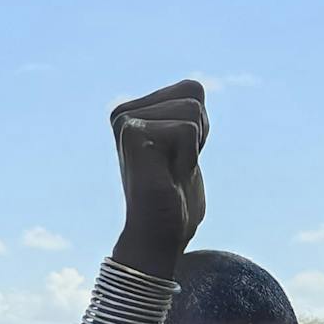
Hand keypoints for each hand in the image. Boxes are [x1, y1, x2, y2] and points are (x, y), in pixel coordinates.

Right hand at [110, 80, 207, 279]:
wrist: (159, 238)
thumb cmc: (175, 201)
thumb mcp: (187, 148)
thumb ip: (188, 115)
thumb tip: (194, 85)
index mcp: (133, 111)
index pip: (192, 89)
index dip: (200, 128)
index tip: (178, 157)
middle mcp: (123, 111)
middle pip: (193, 94)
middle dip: (198, 136)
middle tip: (175, 168)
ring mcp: (125, 121)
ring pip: (192, 111)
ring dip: (192, 150)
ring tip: (170, 173)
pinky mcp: (132, 134)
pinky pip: (187, 130)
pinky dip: (188, 159)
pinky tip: (167, 178)